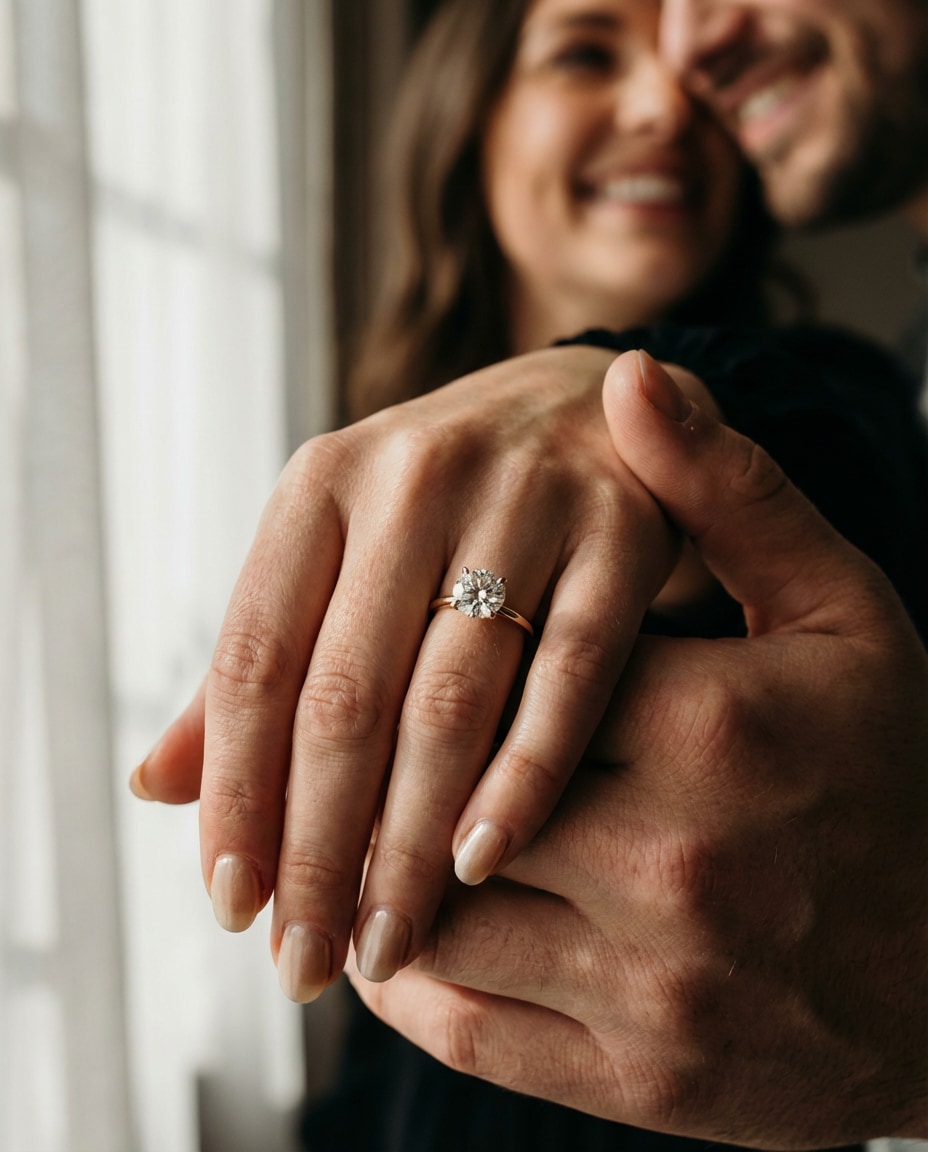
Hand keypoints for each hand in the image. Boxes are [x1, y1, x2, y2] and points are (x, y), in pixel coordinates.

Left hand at [132, 346, 682, 999]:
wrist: (590, 405)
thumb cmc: (448, 503)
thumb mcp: (341, 550)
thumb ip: (261, 661)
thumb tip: (154, 786)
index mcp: (323, 481)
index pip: (253, 659)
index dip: (235, 793)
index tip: (231, 904)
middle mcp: (413, 478)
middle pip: (344, 697)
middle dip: (317, 848)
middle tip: (307, 961)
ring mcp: (524, 500)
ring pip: (450, 699)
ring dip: (411, 839)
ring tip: (387, 941)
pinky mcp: (623, 532)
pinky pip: (570, 675)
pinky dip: (525, 774)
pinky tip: (483, 862)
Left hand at [347, 354, 927, 1144]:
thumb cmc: (889, 768)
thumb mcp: (834, 610)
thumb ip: (725, 494)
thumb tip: (629, 374)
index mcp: (713, 726)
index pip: (502, 680)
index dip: (423, 667)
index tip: (379, 652)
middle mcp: (679, 861)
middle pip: (454, 802)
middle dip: (373, 784)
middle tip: (318, 758)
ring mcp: (659, 986)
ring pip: (444, 922)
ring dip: (373, 883)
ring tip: (334, 846)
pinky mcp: (645, 1084)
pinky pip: (475, 1033)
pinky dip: (407, 989)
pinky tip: (388, 946)